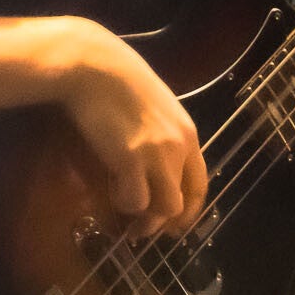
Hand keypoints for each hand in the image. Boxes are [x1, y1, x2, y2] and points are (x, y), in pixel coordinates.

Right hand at [50, 20, 207, 239]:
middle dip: (162, 222)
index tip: (172, 224)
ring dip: (144, 219)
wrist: (94, 65)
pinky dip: (124, 203)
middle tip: (141, 228)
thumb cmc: (117, 80)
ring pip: (164, 209)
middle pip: (183, 203)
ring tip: (124, 214)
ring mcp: (158, 154)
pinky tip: (111, 190)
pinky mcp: (132, 159)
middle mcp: (180, 147)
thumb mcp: (153, 107)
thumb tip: (152, 162)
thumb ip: (161, 135)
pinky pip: (135, 201)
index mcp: (188, 134)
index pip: (200, 185)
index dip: (188, 210)